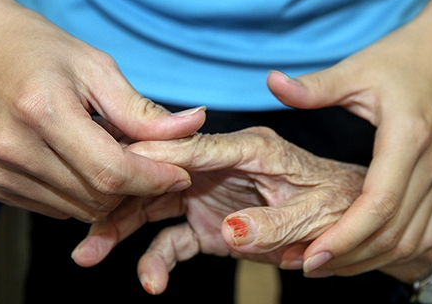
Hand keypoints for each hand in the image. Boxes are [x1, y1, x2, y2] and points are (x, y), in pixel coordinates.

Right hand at [0, 0, 205, 221]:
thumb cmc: (40, 51)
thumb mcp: (96, 68)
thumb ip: (142, 109)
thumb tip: (192, 126)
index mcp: (42, 112)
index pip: (112, 171)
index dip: (154, 179)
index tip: (180, 174)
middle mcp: (15, 150)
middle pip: (98, 196)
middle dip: (136, 186)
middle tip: (147, 159)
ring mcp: (2, 173)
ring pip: (81, 209)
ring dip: (110, 192)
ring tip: (113, 155)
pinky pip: (59, 209)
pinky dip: (84, 194)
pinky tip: (86, 164)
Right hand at [71, 127, 366, 293]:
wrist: (346, 221)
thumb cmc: (336, 206)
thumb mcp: (314, 215)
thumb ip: (273, 224)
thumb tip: (230, 231)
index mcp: (250, 149)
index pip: (195, 148)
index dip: (155, 155)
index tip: (114, 162)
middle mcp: (221, 166)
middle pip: (160, 175)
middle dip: (120, 196)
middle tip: (85, 220)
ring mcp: (209, 194)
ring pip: (153, 205)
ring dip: (120, 227)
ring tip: (88, 254)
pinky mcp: (207, 221)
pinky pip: (172, 238)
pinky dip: (156, 259)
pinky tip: (149, 282)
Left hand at [265, 0, 431, 276]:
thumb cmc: (400, 62)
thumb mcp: (356, 71)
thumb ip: (315, 87)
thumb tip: (271, 82)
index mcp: (406, 139)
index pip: (378, 203)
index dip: (345, 235)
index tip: (312, 255)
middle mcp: (428, 166)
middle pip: (393, 231)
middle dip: (349, 256)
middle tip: (305, 266)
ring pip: (408, 239)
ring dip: (367, 259)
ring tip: (324, 266)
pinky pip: (420, 232)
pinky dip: (389, 251)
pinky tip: (358, 255)